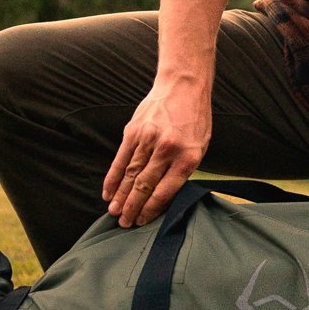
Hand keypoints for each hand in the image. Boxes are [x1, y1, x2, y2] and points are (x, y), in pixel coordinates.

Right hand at [102, 77, 211, 227]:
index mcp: (187, 157)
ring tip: (114, 213)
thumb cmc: (195, 120)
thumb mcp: (200, 147)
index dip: (150, 209)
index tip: (141, 221)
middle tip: (124, 224)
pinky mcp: (133, 131)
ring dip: (120, 197)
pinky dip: (113, 178)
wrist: (184, 86)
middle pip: (144, 186)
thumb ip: (183, 170)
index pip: (165, 191)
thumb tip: (163, 196)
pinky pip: (120, 159)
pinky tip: (107, 192)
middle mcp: (166, 150)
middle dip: (133, 208)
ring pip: (130, 175)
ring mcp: (148, 139)